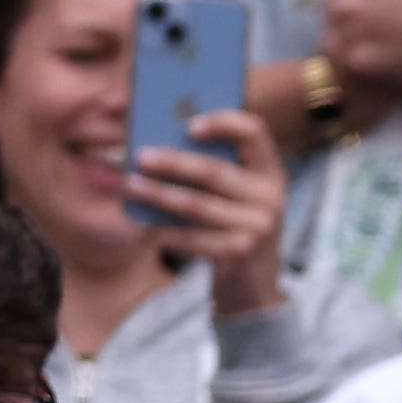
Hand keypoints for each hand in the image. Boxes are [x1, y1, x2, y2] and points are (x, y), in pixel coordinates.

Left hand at [128, 105, 294, 317]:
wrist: (254, 280)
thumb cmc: (234, 223)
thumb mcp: (236, 192)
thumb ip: (214, 165)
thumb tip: (161, 141)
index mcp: (269, 169)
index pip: (253, 130)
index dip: (222, 122)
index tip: (188, 125)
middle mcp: (271, 196)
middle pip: (215, 171)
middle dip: (173, 163)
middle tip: (140, 156)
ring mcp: (259, 226)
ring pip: (198, 205)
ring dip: (159, 195)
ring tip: (130, 185)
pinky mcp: (243, 252)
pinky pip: (196, 238)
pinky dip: (168, 232)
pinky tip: (146, 227)